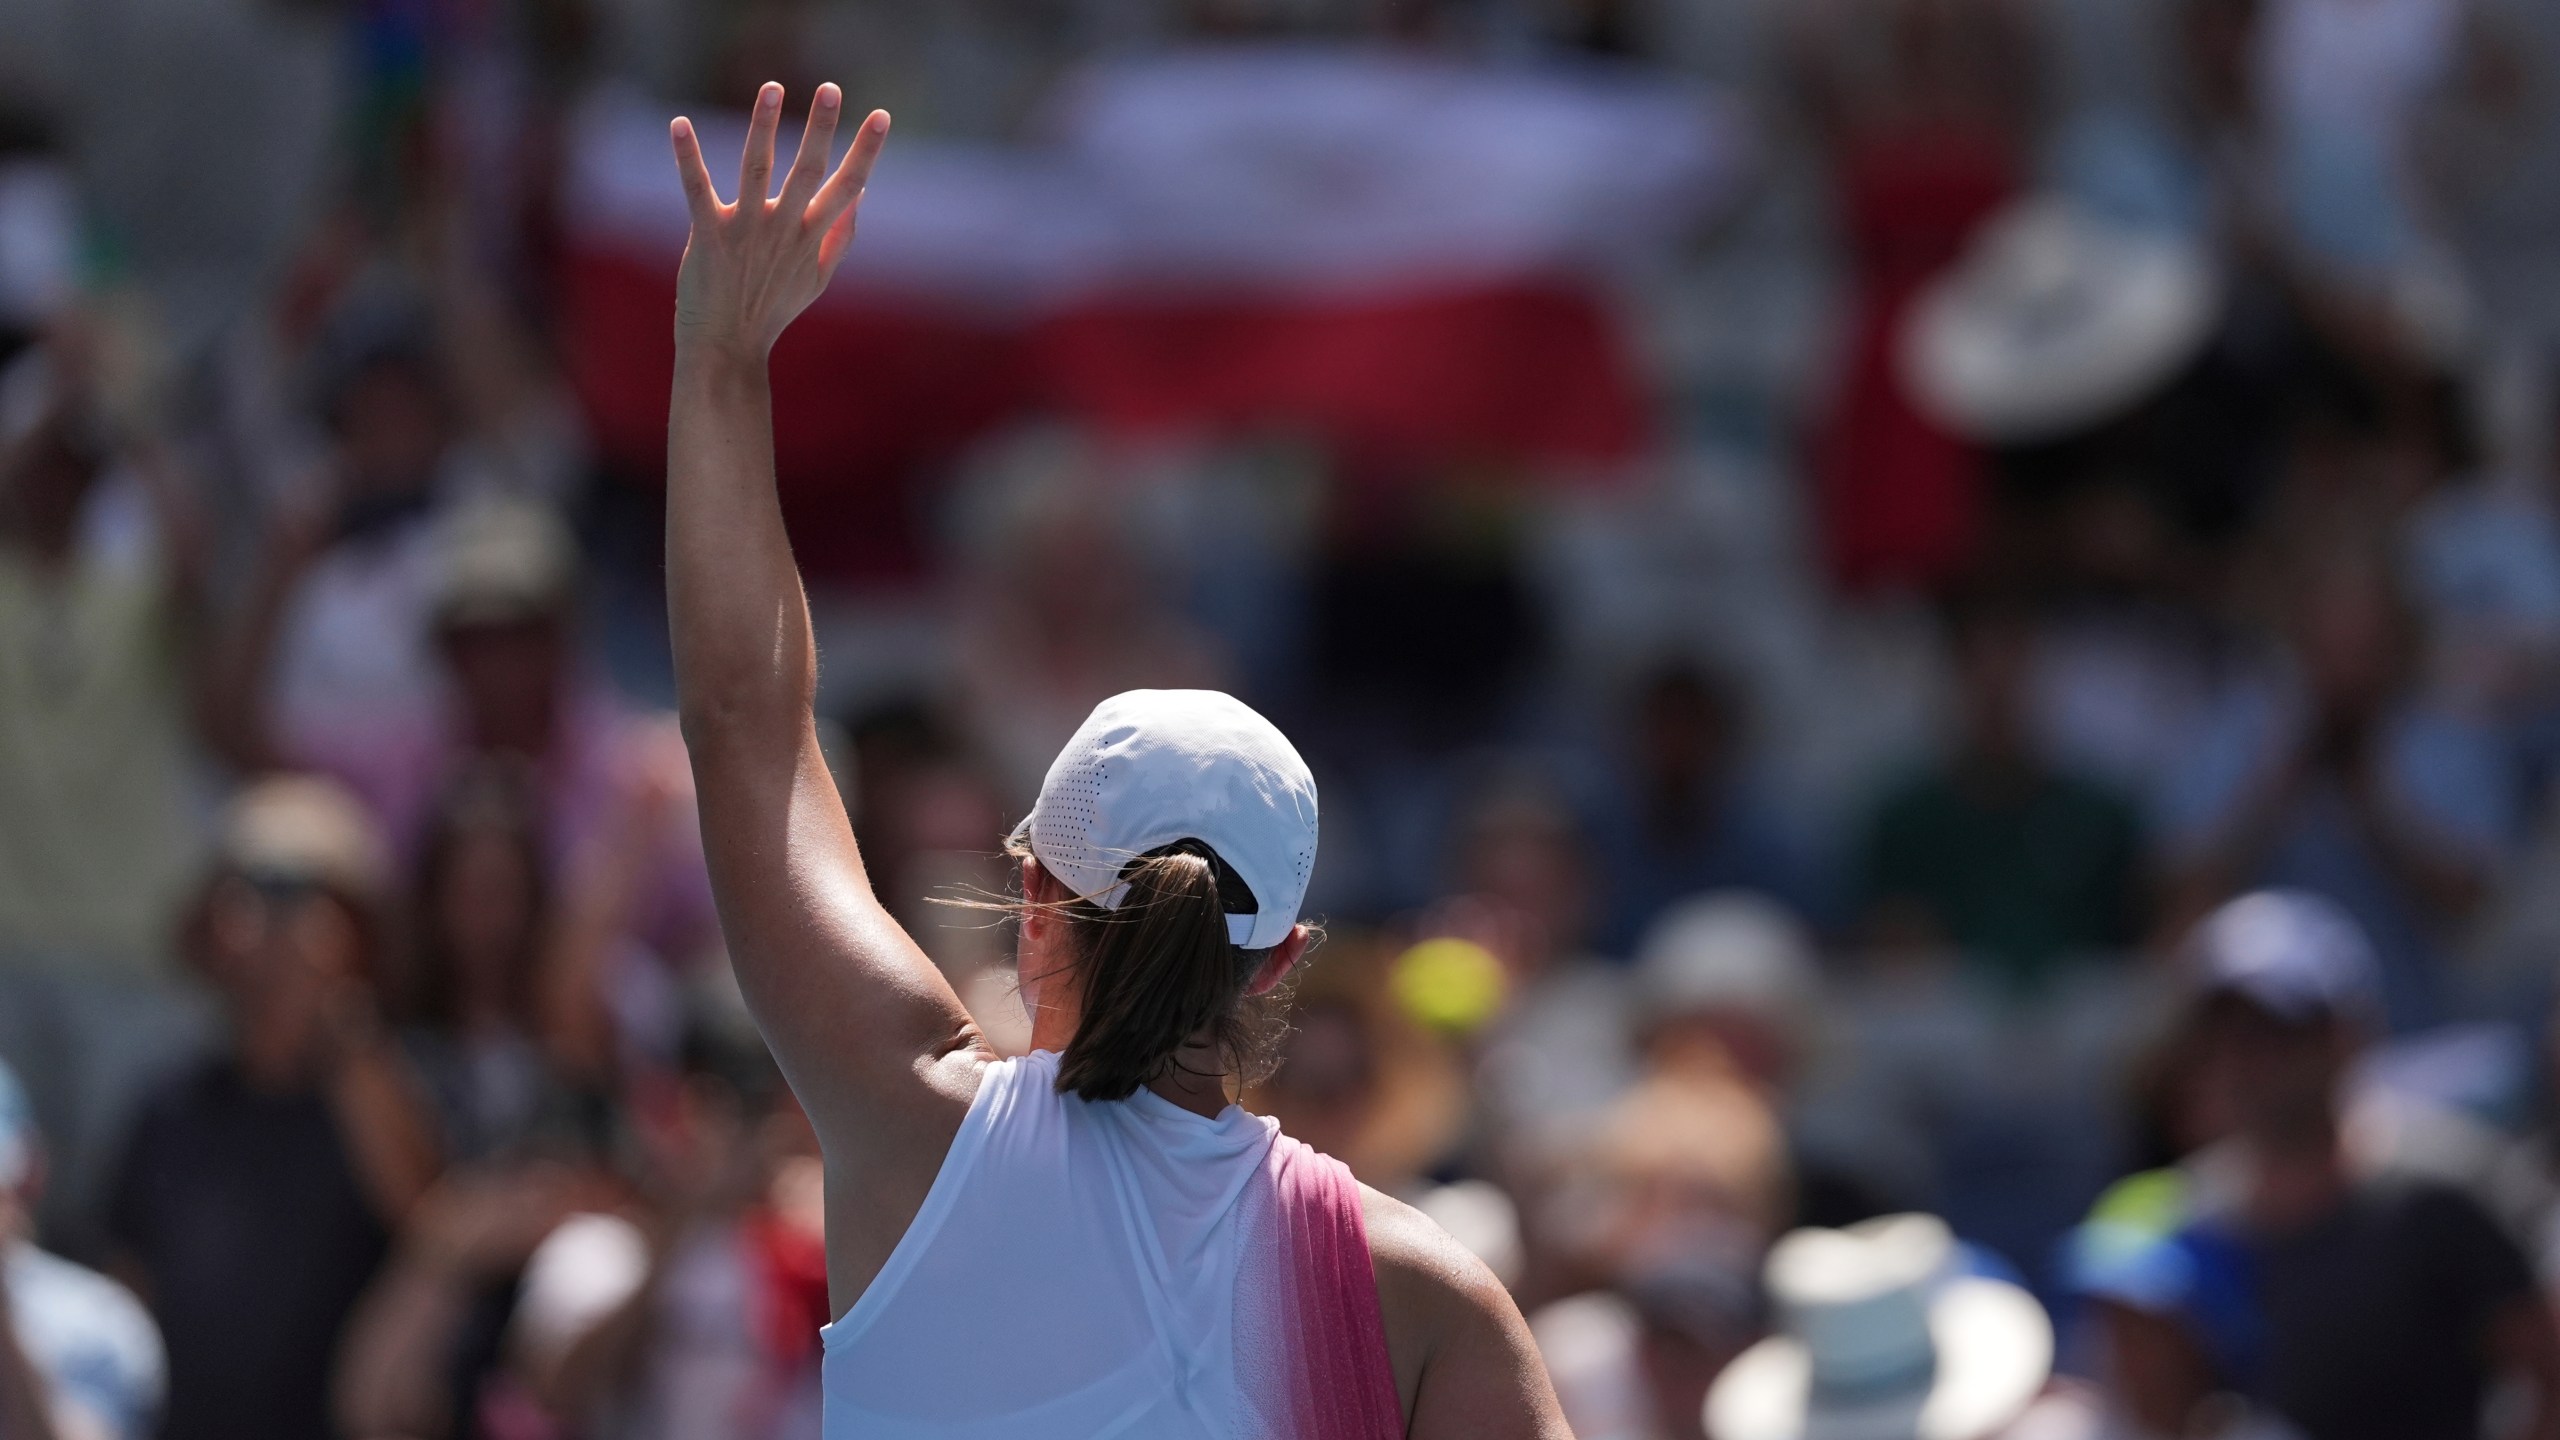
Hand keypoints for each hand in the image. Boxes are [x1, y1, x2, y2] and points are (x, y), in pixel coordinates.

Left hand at [669, 83, 887, 359]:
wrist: (727, 348)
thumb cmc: (772, 310)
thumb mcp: (818, 278)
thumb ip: (842, 237)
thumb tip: (861, 193)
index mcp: (811, 238)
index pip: (848, 187)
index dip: (866, 152)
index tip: (881, 116)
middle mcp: (783, 230)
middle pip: (808, 171)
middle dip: (822, 129)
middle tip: (831, 88)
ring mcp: (746, 231)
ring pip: (757, 170)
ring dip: (764, 127)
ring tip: (772, 88)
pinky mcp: (709, 237)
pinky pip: (697, 190)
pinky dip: (688, 157)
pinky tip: (679, 123)